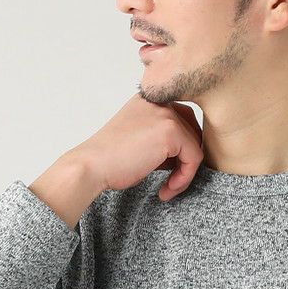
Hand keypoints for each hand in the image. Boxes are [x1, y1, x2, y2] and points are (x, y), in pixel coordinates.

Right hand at [69, 93, 204, 201]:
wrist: (92, 166)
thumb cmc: (111, 160)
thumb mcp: (141, 142)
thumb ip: (163, 141)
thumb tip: (189, 153)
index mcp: (149, 99)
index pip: (182, 118)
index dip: (181, 148)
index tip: (169, 171)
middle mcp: (159, 101)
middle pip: (193, 130)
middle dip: (186, 159)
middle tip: (171, 181)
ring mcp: (166, 113)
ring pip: (195, 145)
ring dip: (186, 172)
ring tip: (169, 188)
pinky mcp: (171, 131)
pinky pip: (194, 158)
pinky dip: (185, 178)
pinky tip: (167, 189)